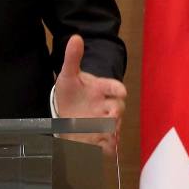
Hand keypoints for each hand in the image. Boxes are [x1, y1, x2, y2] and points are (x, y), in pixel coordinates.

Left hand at [54, 34, 126, 152]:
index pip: (114, 87)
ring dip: (112, 132)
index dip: (117, 89)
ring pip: (114, 127)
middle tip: (111, 117)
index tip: (120, 92)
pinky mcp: (101, 137)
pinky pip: (109, 144)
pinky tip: (104, 151)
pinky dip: (108, 148)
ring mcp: (104, 122)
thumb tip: (75, 36)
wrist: (68, 108)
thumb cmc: (72, 90)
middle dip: (115, 113)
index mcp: (101, 88)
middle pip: (117, 109)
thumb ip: (72, 57)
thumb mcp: (68, 74)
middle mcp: (106, 105)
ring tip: (108, 136)